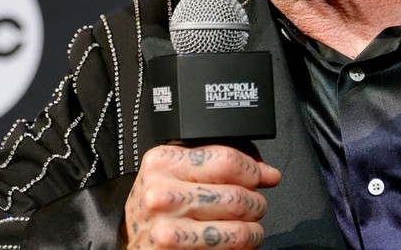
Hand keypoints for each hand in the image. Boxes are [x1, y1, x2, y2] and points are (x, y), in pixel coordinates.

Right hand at [124, 143, 281, 248]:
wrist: (135, 241)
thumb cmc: (160, 206)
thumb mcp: (178, 172)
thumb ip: (217, 161)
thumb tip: (265, 170)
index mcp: (162, 162)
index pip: (226, 160)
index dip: (254, 170)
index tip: (265, 176)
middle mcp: (161, 194)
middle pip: (236, 195)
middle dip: (256, 202)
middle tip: (254, 205)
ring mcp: (166, 227)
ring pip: (238, 227)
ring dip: (253, 228)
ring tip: (250, 226)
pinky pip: (227, 248)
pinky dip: (243, 245)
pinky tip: (236, 241)